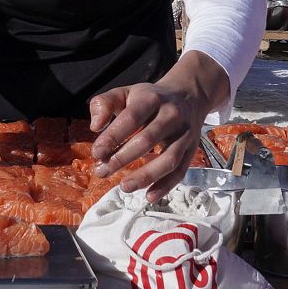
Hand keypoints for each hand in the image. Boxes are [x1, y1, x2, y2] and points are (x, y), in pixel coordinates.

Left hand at [88, 51, 228, 201]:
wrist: (188, 95)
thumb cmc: (149, 99)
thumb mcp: (125, 93)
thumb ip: (104, 104)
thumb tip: (96, 126)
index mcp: (152, 98)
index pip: (131, 118)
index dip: (113, 136)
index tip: (97, 153)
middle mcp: (171, 115)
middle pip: (148, 140)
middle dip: (122, 159)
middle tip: (102, 172)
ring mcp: (185, 134)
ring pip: (168, 159)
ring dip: (145, 176)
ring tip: (124, 187)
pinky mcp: (192, 149)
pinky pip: (181, 171)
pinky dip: (166, 186)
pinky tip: (149, 196)